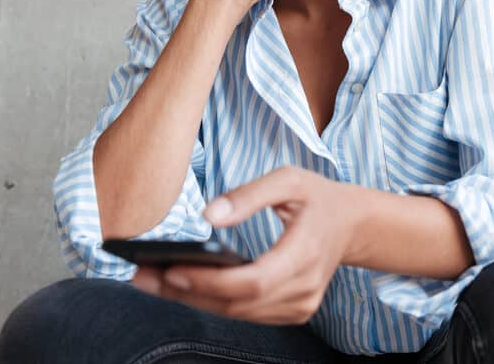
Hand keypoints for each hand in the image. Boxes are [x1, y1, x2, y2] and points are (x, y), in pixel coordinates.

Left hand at [130, 166, 359, 324]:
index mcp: (306, 254)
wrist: (352, 224)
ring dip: (192, 300)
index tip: (171, 269)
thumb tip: (207, 216)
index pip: (253, 281)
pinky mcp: (293, 312)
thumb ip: (249, 195)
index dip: (210, 281)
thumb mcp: (289, 179)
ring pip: (237, 313)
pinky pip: (246, 314)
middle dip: (186, 292)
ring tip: (151, 280)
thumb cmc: (317, 197)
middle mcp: (305, 289)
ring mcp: (300, 306)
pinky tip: (182, 287)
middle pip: (237, 303)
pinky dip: (213, 302)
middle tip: (141, 275)